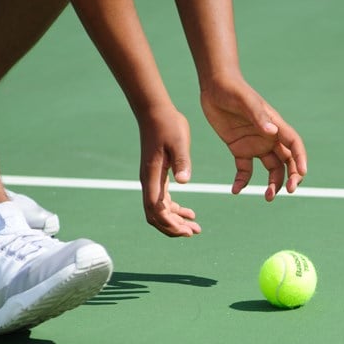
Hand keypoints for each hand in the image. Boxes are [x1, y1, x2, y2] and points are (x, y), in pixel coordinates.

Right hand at [138, 105, 201, 236]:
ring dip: (175, 221)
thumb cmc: (168, 124)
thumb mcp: (179, 141)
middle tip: (194, 232)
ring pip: (159, 211)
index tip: (188, 230)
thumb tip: (184, 182)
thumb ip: (181, 161)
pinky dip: (174, 210)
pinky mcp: (156, 176)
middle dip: (173, 228)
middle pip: (156, 217)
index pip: (157, 211)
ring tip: (195, 227)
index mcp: (153, 177)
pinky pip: (162, 201)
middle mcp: (149, 182)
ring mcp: (151, 180)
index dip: (171, 224)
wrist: (155, 111)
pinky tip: (189, 212)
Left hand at [200, 78, 307, 201]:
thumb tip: (272, 132)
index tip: (302, 175)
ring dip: (272, 184)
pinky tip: (236, 190)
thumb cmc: (233, 89)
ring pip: (271, 169)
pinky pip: (245, 170)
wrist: (214, 86)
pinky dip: (243, 182)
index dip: (300, 160)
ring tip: (267, 197)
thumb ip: (258, 116)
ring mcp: (255, 144)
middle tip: (288, 191)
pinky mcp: (239, 149)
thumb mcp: (245, 101)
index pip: (294, 145)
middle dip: (291, 177)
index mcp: (275, 125)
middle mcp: (269, 137)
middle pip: (287, 161)